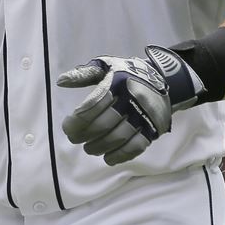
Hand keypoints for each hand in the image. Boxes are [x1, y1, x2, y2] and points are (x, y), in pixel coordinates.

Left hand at [56, 46, 203, 165]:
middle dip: (85, 135)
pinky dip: (121, 155)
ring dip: (100, 147)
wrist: (163, 79)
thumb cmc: (126, 73)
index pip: (93, 105)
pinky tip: (108, 158)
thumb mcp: (106, 66)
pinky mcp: (154, 128)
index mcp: (117, 82)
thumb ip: (84, 74)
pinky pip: (137, 146)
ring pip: (119, 137)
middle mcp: (132, 99)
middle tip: (75, 140)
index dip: (78, 120)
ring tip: (89, 149)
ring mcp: (144, 115)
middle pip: (104, 123)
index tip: (67, 127)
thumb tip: (61, 81)